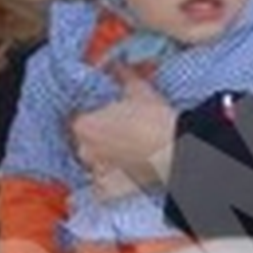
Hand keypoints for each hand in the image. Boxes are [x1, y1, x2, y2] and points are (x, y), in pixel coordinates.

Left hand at [71, 63, 176, 194]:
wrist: (175, 147)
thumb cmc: (154, 117)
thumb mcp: (137, 89)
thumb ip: (121, 74)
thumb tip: (114, 62)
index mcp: (84, 125)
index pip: (78, 118)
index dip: (92, 113)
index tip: (104, 111)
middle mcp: (84, 151)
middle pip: (83, 141)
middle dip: (97, 135)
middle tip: (117, 128)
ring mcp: (97, 172)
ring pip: (93, 163)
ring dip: (102, 157)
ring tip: (124, 149)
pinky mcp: (111, 189)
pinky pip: (101, 187)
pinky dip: (107, 182)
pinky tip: (121, 173)